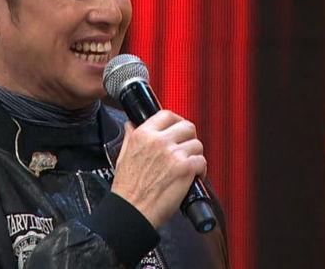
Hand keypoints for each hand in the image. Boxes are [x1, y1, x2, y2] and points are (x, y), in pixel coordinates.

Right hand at [111, 110, 205, 228]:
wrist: (132, 210)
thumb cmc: (127, 188)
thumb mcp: (123, 155)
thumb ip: (129, 136)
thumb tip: (130, 125)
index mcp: (143, 135)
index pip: (166, 114)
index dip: (176, 120)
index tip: (178, 127)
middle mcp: (159, 141)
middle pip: (187, 126)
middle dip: (189, 137)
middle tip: (186, 147)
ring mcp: (173, 154)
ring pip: (197, 144)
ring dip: (195, 154)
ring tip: (189, 165)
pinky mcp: (185, 169)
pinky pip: (202, 161)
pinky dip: (201, 169)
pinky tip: (193, 176)